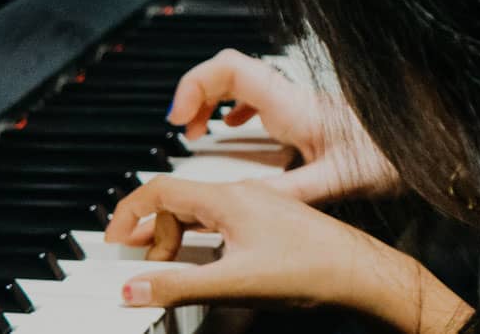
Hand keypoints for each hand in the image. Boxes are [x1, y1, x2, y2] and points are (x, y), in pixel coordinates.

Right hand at [104, 176, 473, 333]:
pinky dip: (203, 241)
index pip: (160, 191)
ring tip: (173, 270)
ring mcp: (258, 207)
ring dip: (178, 240)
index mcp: (227, 198)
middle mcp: (241, 194)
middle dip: (154, 236)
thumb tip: (133, 289)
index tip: (114, 237)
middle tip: (149, 271)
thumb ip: (178, 287)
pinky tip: (211, 264)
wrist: (364, 275)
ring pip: (201, 214)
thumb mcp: (234, 283)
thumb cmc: (312, 271)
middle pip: (177, 204)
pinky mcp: (272, 223)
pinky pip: (223, 223)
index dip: (130, 213)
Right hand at [167, 50, 397, 202]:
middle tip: (180, 127)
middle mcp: (291, 97)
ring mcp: (297, 102)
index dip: (194, 85)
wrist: (425, 145)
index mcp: (292, 105)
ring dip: (210, 101)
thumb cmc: (392, 158)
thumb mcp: (337, 182)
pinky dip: (233, 110)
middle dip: (194, 93)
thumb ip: (289, 191)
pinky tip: (232, 129)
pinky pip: (257, 99)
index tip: (178, 119)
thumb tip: (243, 199)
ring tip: (196, 130)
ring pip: (240, 84)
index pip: (229, 68)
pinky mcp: (304, 114)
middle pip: (227, 71)